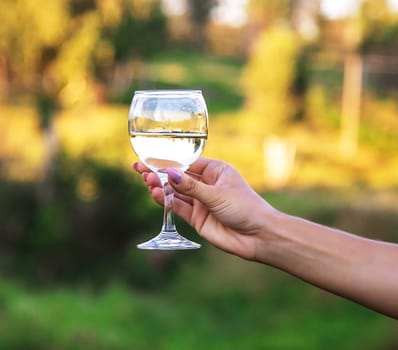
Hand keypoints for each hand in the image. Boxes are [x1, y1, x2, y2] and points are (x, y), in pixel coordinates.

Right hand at [133, 158, 277, 259]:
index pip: (186, 163)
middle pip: (177, 177)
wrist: (258, 237)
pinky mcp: (197, 218)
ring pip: (175, 192)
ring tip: (147, 182)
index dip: (167, 161)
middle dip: (159, 173)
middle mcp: (206, 185)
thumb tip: (169, 173)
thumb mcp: (217, 194)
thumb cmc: (245, 208)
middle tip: (139, 169)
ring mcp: (201, 202)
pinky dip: (167, 201)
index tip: (149, 158)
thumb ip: (191, 186)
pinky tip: (157, 195)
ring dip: (161, 187)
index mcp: (215, 171)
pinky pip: (178, 207)